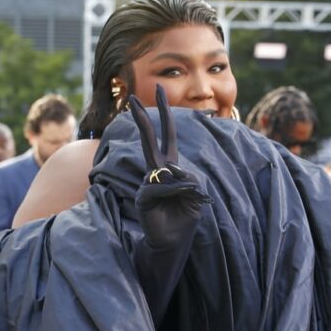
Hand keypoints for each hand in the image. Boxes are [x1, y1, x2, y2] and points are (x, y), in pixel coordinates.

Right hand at [129, 84, 211, 248]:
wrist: (174, 240)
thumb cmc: (185, 215)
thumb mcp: (196, 192)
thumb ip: (188, 178)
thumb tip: (172, 171)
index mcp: (170, 164)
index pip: (166, 133)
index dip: (164, 112)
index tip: (160, 90)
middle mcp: (156, 169)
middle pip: (148, 137)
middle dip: (143, 116)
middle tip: (134, 96)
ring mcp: (148, 182)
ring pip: (161, 165)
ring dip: (181, 183)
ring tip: (190, 198)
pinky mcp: (144, 197)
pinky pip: (162, 186)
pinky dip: (176, 192)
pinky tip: (182, 200)